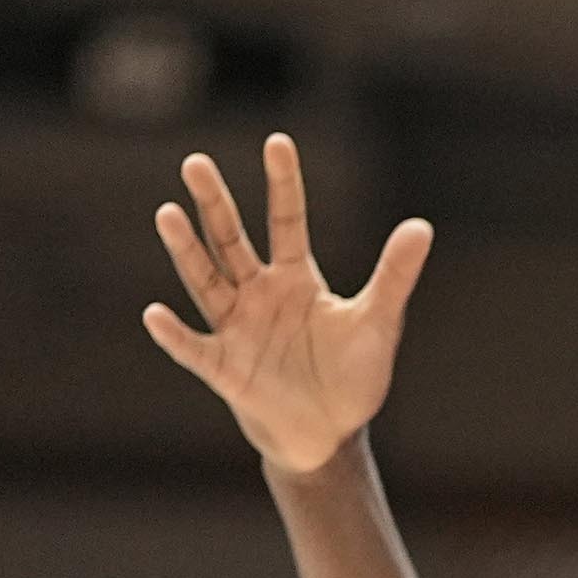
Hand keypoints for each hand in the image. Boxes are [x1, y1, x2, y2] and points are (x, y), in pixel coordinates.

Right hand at [147, 136, 435, 474]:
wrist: (329, 436)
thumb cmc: (351, 378)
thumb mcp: (378, 324)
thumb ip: (394, 276)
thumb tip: (422, 226)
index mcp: (297, 279)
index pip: (287, 221)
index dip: (283, 184)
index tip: (277, 142)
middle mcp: (259, 295)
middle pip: (232, 240)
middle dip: (215, 204)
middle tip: (195, 162)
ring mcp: (238, 330)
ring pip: (207, 281)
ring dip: (187, 251)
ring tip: (167, 213)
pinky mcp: (225, 369)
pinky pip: (195, 349)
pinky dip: (175, 335)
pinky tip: (155, 314)